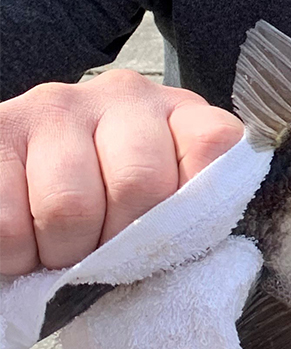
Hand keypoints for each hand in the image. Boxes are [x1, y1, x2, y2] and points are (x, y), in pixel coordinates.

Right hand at [0, 69, 240, 274]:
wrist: (32, 187)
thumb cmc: (114, 206)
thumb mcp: (167, 205)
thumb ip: (191, 214)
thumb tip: (195, 251)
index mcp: (179, 113)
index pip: (212, 141)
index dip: (195, 203)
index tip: (173, 233)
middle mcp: (124, 96)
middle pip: (140, 184)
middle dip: (122, 242)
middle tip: (105, 252)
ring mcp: (58, 106)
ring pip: (70, 206)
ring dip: (64, 252)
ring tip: (62, 248)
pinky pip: (10, 219)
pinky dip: (18, 252)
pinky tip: (26, 242)